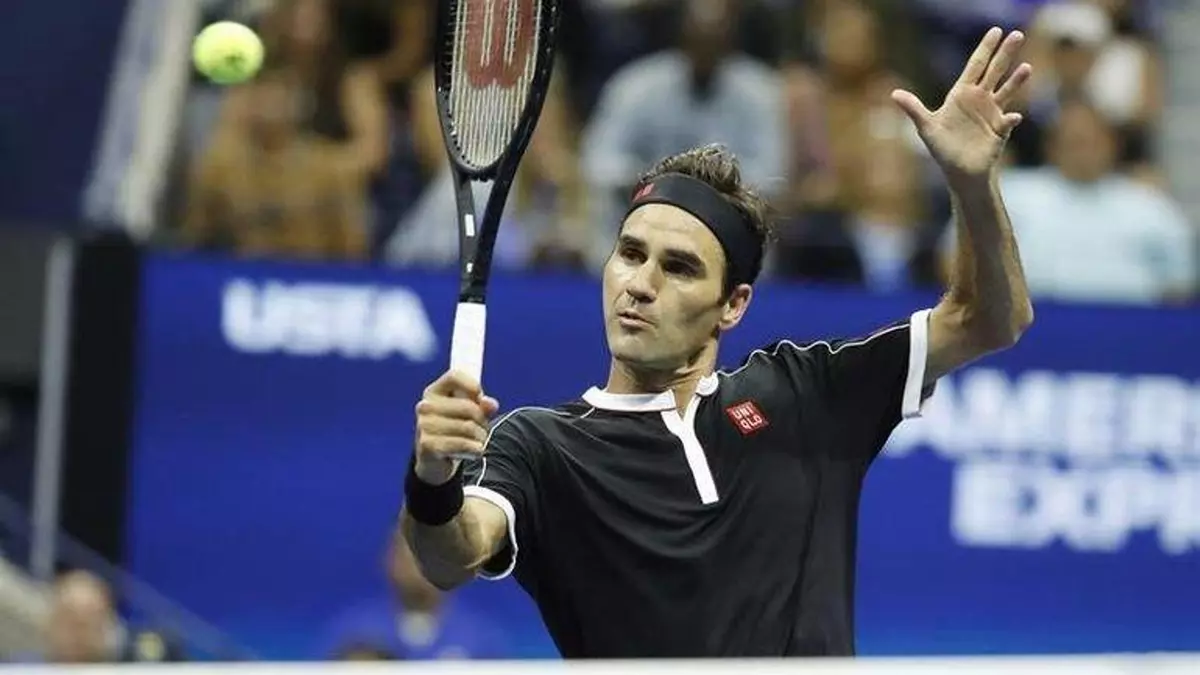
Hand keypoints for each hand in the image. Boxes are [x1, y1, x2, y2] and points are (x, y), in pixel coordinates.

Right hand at [414, 370, 499, 483]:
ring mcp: (424, 425)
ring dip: (481, 437)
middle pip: (468, 407)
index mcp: (434, 392)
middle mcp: (425, 406)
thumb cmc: (452, 431)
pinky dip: (475, 449)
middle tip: (483, 429)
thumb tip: (491, 404)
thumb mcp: (467, 415)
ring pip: (468, 427)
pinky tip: (475, 451)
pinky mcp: (427, 445)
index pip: (454, 376)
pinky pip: (463, 444)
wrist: (434, 461)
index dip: (471, 384)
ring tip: (478, 441)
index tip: (479, 395)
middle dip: (482, 420)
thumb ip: (481, 406)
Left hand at [891, 27, 1032, 184]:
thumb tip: (894, 94)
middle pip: (995, 71)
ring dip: (1016, 81)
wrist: (959, 172)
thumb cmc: (943, 148)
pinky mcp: (1000, 131)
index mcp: (962, 94)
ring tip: (1027, 67)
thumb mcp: (927, 127)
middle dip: (1005, 54)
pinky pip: (1008, 122)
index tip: (996, 30)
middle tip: (1017, 34)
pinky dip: (1011, 119)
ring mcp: (992, 113)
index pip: (976, 65)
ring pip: (1007, 92)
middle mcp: (980, 99)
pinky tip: (1013, 117)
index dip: (985, 48)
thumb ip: (914, 109)